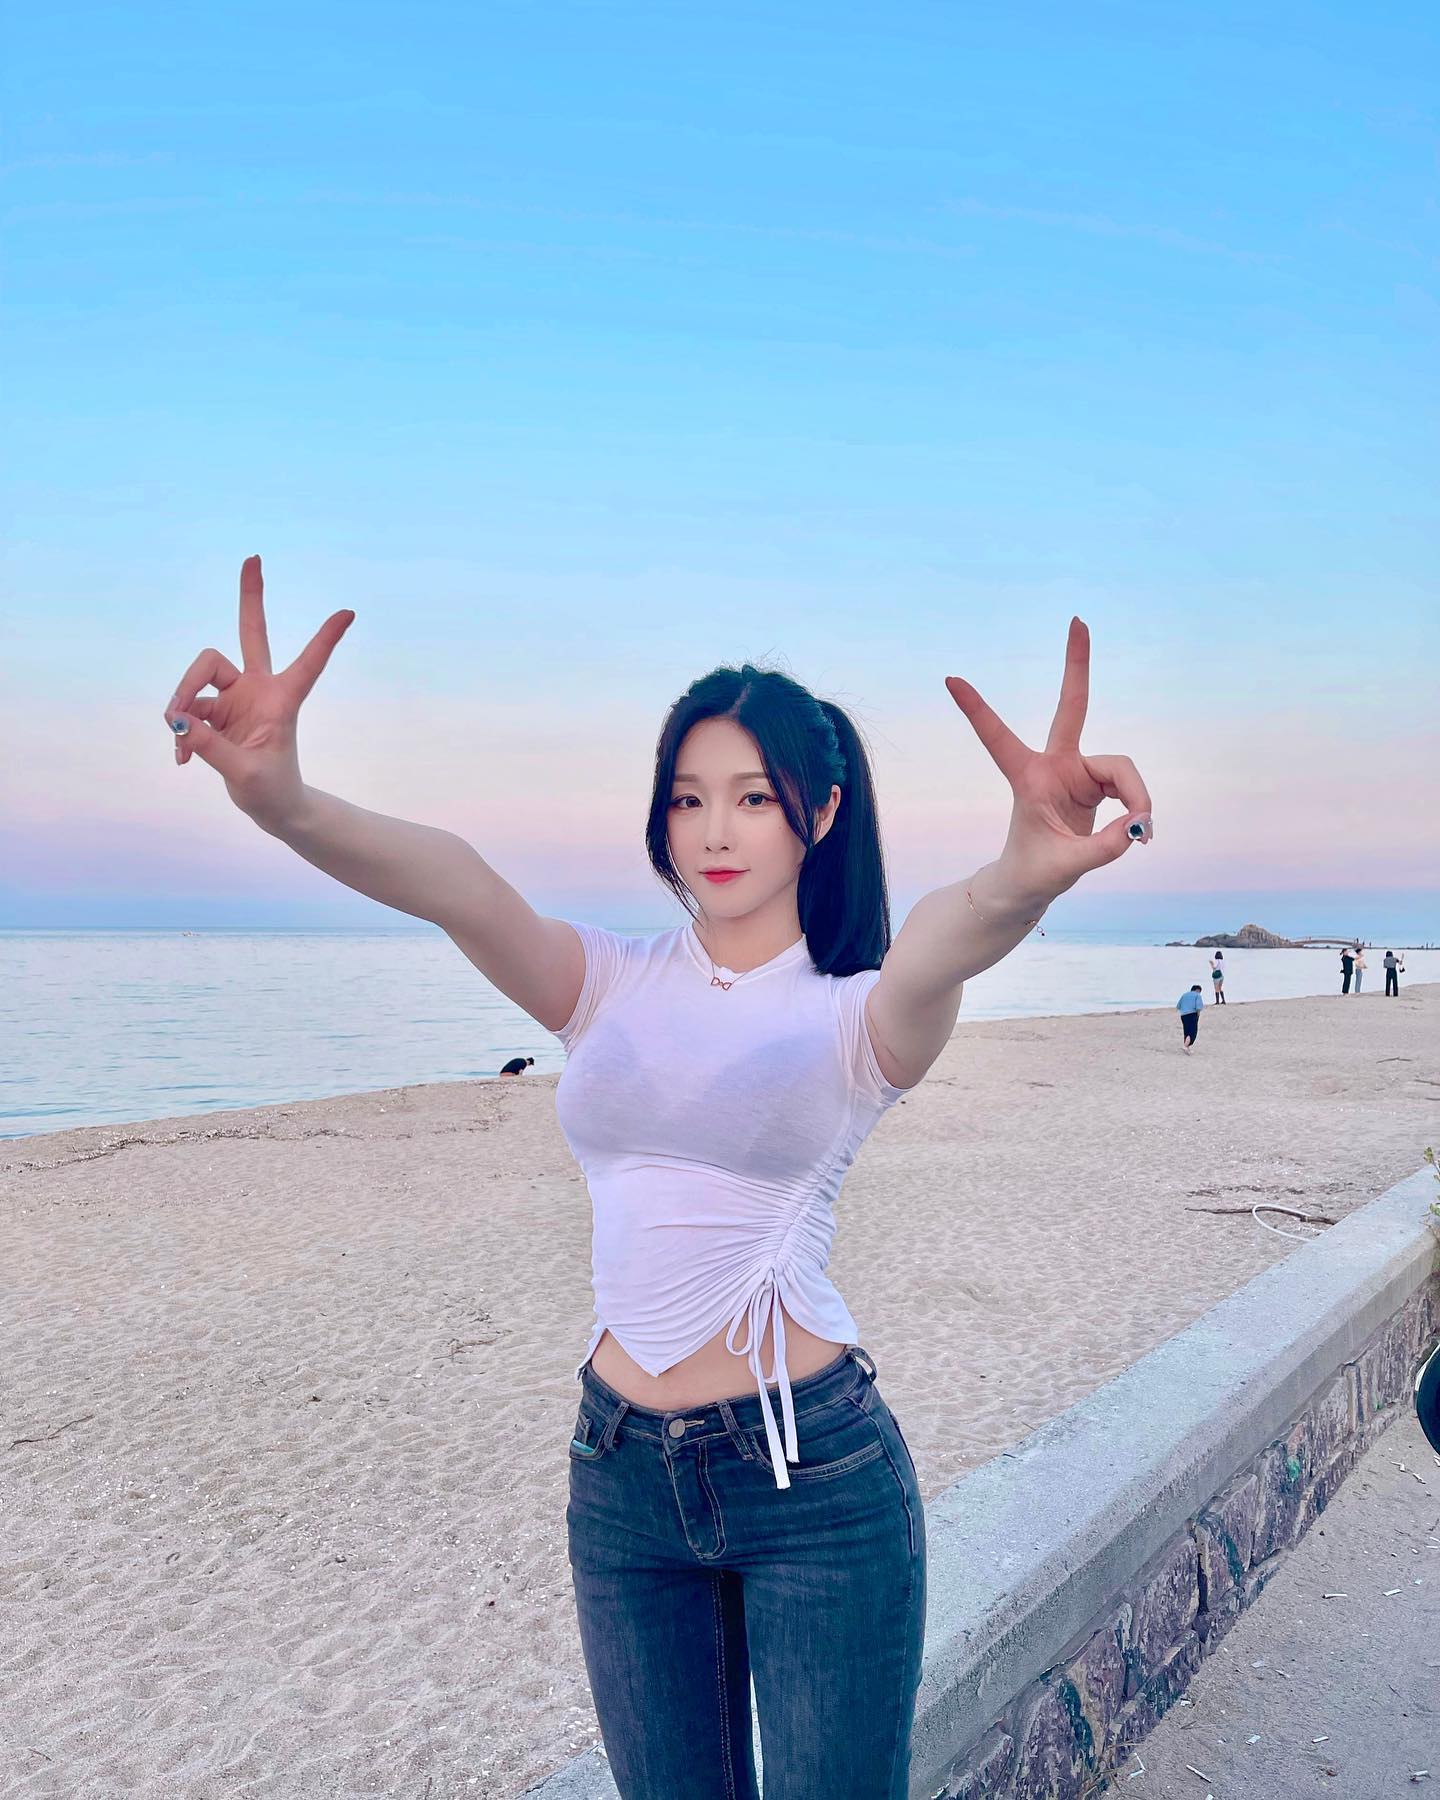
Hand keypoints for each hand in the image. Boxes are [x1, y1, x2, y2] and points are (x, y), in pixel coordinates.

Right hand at [164, 555, 355, 824]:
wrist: (272, 808)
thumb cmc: (272, 790)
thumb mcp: (243, 774)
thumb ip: (209, 746)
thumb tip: (176, 720)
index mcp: (283, 700)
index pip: (308, 663)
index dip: (325, 639)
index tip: (348, 613)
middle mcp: (259, 689)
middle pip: (251, 633)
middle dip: (251, 598)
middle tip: (253, 559)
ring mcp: (235, 698)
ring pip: (198, 678)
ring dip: (182, 703)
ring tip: (179, 740)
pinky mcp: (214, 712)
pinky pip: (186, 712)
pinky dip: (180, 734)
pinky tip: (181, 760)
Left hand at [945, 618, 1151, 906]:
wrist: (1031, 883)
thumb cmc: (1033, 872)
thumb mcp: (1065, 865)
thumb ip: (1104, 846)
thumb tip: (1138, 824)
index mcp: (1027, 778)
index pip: (997, 738)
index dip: (977, 710)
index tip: (950, 679)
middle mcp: (1053, 766)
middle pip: (1072, 707)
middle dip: (1076, 665)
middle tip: (1077, 620)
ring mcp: (1076, 772)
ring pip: (1121, 769)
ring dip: (1137, 797)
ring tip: (1143, 833)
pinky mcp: (1095, 785)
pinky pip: (1129, 788)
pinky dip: (1139, 808)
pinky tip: (1141, 831)